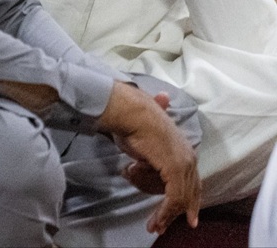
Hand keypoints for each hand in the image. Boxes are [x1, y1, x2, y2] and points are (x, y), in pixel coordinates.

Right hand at [98, 82, 199, 234]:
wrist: (130, 110)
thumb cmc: (134, 115)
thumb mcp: (147, 123)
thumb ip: (159, 115)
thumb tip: (163, 97)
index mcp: (184, 148)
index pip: (192, 180)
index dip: (191, 199)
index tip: (189, 218)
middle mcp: (189, 158)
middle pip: (188, 192)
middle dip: (176, 212)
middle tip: (161, 226)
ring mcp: (183, 164)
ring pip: (178, 199)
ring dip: (162, 212)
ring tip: (150, 218)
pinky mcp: (175, 171)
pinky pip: (172, 199)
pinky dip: (164, 212)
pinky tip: (156, 220)